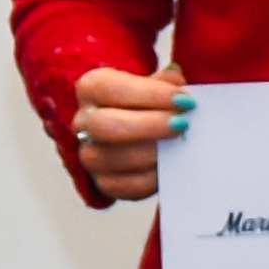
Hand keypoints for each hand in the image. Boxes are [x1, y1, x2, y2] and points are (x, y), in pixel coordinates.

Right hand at [65, 64, 186, 207]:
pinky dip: (151, 179)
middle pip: (105, 125)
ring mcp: (89, 154)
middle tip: (183, 124)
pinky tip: (170, 167)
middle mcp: (84, 121)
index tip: (184, 100)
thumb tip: (178, 82)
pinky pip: (125, 187)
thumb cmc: (146, 104)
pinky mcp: (103, 183)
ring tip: (180, 147)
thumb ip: (165, 81)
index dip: (150, 94)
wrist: (137, 132)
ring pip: (113, 159)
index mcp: (91, 88)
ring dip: (152, 154)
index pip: (110, 89)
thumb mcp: (152, 84)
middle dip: (150, 126)